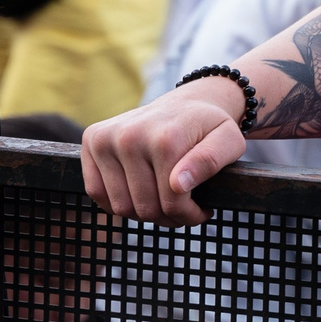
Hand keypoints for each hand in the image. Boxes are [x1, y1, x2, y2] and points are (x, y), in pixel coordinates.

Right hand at [82, 84, 249, 224]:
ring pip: (120, 207)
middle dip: (167, 217)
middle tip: (181, 207)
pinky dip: (117, 201)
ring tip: (162, 199)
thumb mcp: (229, 142)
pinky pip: (96, 192)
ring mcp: (107, 137)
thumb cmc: (208, 128)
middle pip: (145, 208)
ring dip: (143, 213)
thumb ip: (211, 161)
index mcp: (166, 138)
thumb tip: (178, 183)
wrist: (185, 104)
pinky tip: (138, 191)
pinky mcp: (91, 141)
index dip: (189, 215)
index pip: (172, 202)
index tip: (201, 210)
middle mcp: (131, 135)